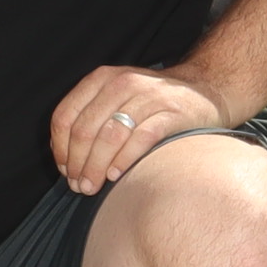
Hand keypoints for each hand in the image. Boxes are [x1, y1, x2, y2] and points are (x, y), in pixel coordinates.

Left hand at [50, 63, 228, 195]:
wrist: (206, 90)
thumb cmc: (153, 102)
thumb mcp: (117, 98)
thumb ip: (90, 118)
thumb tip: (65, 157)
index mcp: (101, 79)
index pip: (65, 115)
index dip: (60, 148)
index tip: (65, 170)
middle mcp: (122, 83)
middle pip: (85, 130)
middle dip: (78, 164)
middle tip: (78, 186)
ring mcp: (149, 97)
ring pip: (110, 136)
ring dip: (96, 167)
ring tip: (92, 187)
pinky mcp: (172, 113)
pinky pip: (141, 139)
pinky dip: (124, 160)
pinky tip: (116, 176)